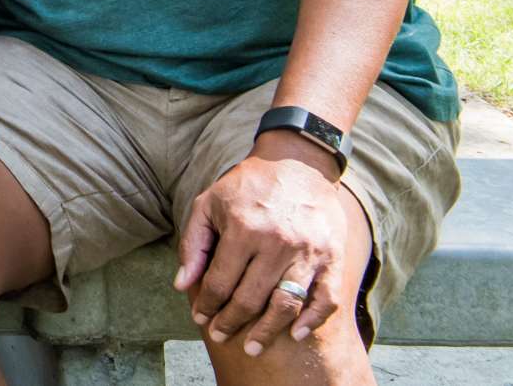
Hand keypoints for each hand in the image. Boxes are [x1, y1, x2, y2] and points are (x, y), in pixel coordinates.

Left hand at [174, 146, 350, 356]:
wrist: (297, 164)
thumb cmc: (247, 187)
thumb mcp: (209, 204)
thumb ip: (193, 244)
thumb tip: (181, 284)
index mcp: (243, 229)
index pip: (219, 281)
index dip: (206, 305)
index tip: (200, 318)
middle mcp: (276, 243)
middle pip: (250, 299)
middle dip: (231, 323)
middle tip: (221, 336)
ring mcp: (307, 252)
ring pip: (286, 305)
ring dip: (267, 332)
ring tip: (252, 347)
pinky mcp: (332, 258)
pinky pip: (326, 299)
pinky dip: (312, 321)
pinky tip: (295, 334)